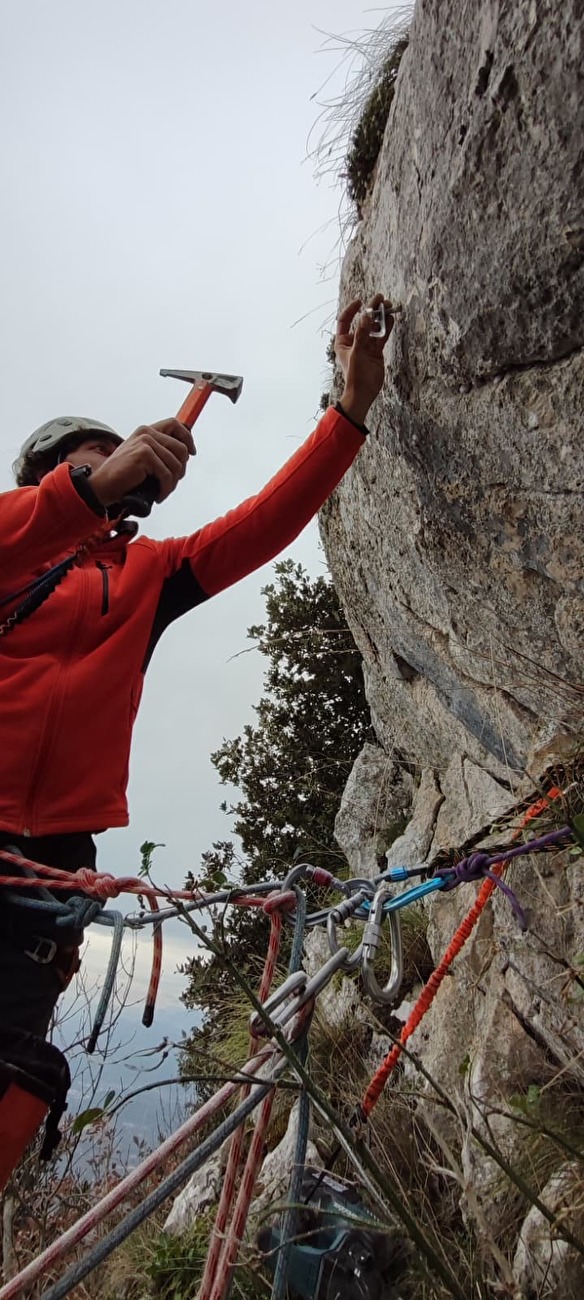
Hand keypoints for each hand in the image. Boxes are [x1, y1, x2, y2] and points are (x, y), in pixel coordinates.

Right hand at [90, 419, 195, 507]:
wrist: (102, 486)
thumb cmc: (122, 477)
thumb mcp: (142, 458)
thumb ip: (159, 451)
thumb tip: (185, 454)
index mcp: (146, 431)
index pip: (175, 425)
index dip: (187, 438)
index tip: (191, 453)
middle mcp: (146, 433)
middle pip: (181, 448)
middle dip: (180, 469)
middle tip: (171, 483)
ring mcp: (145, 442)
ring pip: (176, 464)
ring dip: (172, 483)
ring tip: (162, 491)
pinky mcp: (144, 455)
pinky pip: (167, 475)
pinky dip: (165, 489)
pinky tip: (158, 495)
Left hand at [335, 293, 395, 425]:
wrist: (364, 393)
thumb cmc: (355, 376)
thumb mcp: (357, 353)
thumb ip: (362, 334)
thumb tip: (366, 315)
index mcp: (343, 342)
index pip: (345, 321)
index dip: (352, 310)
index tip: (360, 301)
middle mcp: (354, 341)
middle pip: (362, 321)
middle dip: (371, 310)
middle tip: (380, 300)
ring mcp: (366, 346)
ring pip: (374, 327)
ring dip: (381, 318)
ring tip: (388, 307)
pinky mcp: (376, 351)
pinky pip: (381, 336)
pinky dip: (386, 328)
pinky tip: (391, 319)